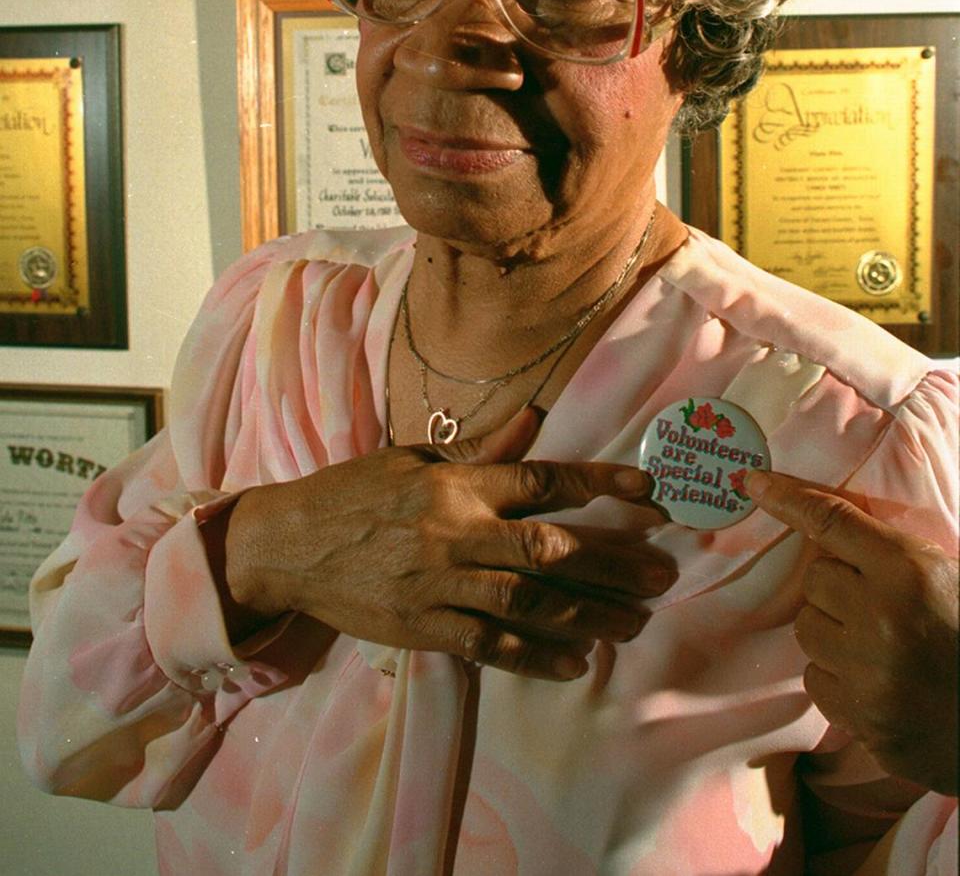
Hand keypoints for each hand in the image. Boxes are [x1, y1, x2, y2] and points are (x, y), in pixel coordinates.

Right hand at [224, 409, 673, 680]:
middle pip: (549, 550)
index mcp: (454, 482)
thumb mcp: (412, 455)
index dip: (600, 486)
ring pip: (528, 603)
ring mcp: (438, 585)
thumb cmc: (353, 492)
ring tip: (633, 623)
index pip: (541, 481)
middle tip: (661, 574)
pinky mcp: (422, 629)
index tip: (648, 494)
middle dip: (612, 562)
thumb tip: (535, 416)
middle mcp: (453, 532)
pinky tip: (576, 662)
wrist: (287, 546)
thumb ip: (480, 446)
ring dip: (588, 615)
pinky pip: (489, 645)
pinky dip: (535, 656)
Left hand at [745, 469, 958, 794]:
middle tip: (873, 603)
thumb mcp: (946, 574)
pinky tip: (875, 681)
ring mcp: (868, 673)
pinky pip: (816, 680)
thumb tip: (825, 528)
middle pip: (813, 581)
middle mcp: (880, 618)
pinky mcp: (862, 719)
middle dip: (835, 588)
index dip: (788, 499)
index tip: (754, 484)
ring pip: (808, 630)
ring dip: (832, 632)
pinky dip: (837, 678)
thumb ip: (890, 553)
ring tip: (878, 645)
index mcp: (908, 571)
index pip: (831, 521)